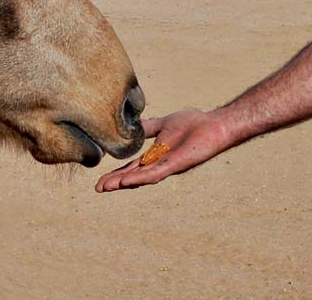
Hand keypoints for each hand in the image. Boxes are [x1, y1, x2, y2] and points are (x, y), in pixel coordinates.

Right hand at [95, 108, 231, 191]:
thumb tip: (131, 122)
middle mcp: (159, 164)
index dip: (116, 174)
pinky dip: (140, 178)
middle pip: (133, 176)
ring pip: (141, 177)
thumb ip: (148, 126)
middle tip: (98, 189)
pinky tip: (127, 182)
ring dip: (124, 182)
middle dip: (116, 182)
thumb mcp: (163, 123)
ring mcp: (167, 166)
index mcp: (154, 155)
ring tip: (108, 187)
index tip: (101, 181)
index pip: (131, 167)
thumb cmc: (193, 124)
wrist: (214, 124)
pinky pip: (155, 173)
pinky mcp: (175, 164)